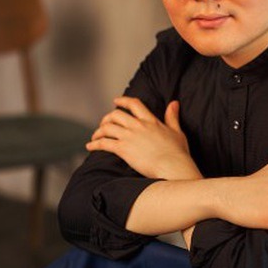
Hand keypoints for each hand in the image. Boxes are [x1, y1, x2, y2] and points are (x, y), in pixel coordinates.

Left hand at [86, 96, 201, 180]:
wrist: (173, 166)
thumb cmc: (177, 153)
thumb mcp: (177, 131)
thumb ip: (172, 117)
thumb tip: (174, 103)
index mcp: (150, 121)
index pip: (134, 104)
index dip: (122, 101)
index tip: (115, 101)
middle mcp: (138, 126)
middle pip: (116, 115)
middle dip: (107, 118)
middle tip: (104, 124)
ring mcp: (129, 137)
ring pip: (107, 128)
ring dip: (98, 131)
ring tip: (95, 137)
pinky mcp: (123, 149)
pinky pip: (104, 143)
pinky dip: (95, 144)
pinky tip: (90, 147)